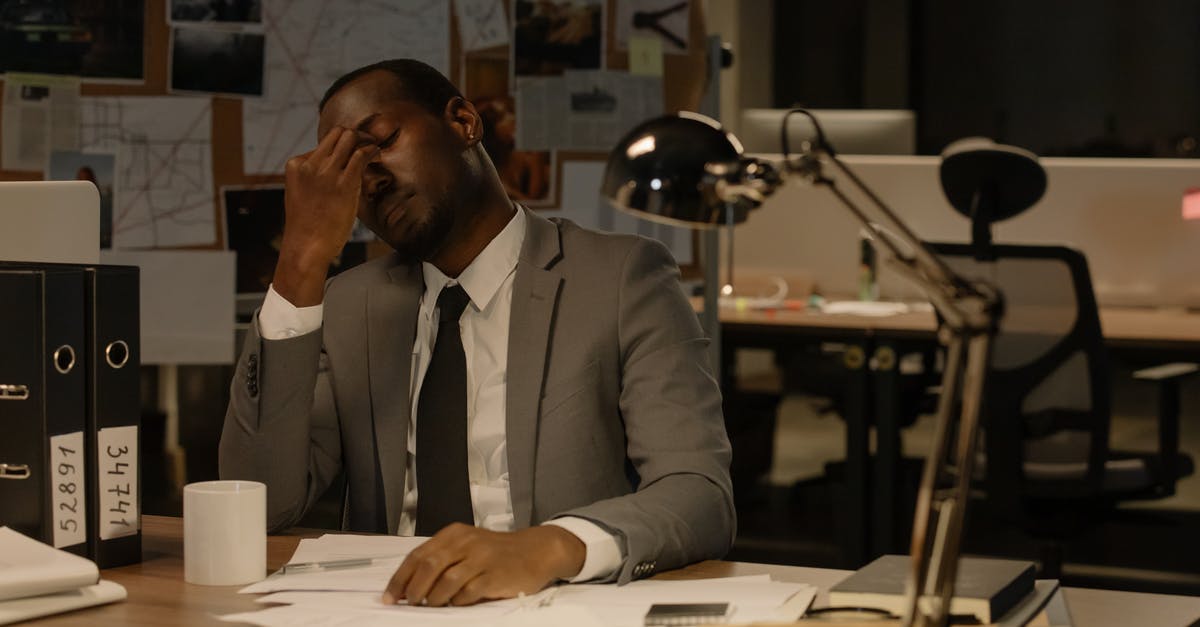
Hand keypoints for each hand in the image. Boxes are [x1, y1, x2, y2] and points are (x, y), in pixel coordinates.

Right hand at [273, 127, 378, 305]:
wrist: (306, 246)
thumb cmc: (307, 226)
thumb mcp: (302, 195)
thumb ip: (314, 178)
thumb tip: (338, 168)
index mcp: (296, 165)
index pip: (322, 144)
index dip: (340, 148)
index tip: (351, 155)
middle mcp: (310, 164)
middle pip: (337, 134)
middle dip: (355, 135)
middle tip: (367, 142)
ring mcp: (327, 172)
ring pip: (350, 138)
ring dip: (366, 140)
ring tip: (374, 147)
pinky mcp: (344, 183)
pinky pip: (361, 154)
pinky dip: (372, 150)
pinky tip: (377, 154)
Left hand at [382, 524, 584, 606]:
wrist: (535, 550)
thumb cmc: (496, 552)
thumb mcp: (468, 546)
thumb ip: (443, 559)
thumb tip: (410, 586)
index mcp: (454, 534)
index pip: (418, 555)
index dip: (400, 578)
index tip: (389, 597)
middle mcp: (466, 543)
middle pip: (429, 566)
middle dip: (413, 589)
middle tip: (409, 603)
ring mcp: (481, 558)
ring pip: (446, 581)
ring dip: (433, 598)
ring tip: (431, 605)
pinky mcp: (495, 575)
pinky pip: (468, 592)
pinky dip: (457, 602)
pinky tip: (456, 604)